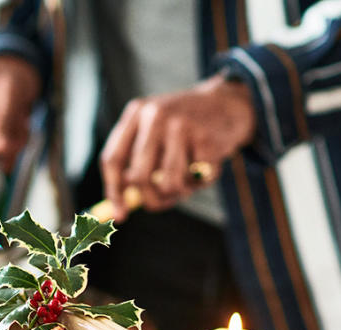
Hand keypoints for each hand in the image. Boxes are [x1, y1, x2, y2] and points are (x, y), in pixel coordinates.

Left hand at [100, 74, 255, 219]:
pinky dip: (200, 182)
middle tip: (162, 202)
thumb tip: (118, 210)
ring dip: (179, 191)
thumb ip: (136, 165)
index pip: (112, 159)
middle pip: (138, 177)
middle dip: (150, 199)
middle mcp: (155, 115)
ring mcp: (181, 126)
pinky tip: (205, 164)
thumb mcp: (155, 132)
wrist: (227, 103)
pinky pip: (196, 181)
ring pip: (168, 184)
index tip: (120, 215)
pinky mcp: (206, 139)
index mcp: (137, 112)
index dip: (114, 191)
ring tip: (188, 178)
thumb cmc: (184, 127)